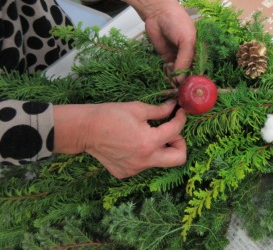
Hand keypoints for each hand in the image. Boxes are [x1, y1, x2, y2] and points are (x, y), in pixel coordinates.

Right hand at [53, 100, 186, 178]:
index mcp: (149, 142)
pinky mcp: (125, 172)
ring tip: (148, 135)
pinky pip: (144, 165)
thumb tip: (173, 107)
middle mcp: (144, 160)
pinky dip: (145, 154)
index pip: (176, 131)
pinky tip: (133, 143)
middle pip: (178, 158)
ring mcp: (134, 169)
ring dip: (161, 148)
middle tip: (171, 132)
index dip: (181, 119)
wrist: (84, 130)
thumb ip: (159, 111)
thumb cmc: (110, 115)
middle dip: (180, 143)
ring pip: (160, 161)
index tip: (179, 113)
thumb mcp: (137, 108)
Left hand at [106, 0, 195, 83]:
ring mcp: (178, 58)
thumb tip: (181, 80)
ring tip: (175, 92)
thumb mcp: (186, 41)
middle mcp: (190, 55)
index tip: (194, 92)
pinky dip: (168, 77)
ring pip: (179, 74)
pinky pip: (168, 71)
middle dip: (186, 83)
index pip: (201, 69)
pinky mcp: (166, 58)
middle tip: (183, 95)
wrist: (157, 12)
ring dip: (177, 82)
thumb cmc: (177, 22)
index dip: (198, 80)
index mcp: (200, 50)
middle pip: (190, 73)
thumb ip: (185, 60)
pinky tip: (168, 83)